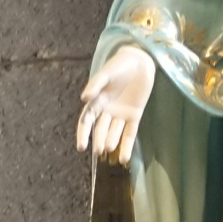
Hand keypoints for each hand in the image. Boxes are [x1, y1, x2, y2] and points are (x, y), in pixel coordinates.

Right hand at [77, 44, 157, 162]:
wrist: (140, 61)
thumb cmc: (119, 65)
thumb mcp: (106, 73)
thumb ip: (95, 84)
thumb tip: (84, 99)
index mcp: (97, 101)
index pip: (86, 121)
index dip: (83, 134)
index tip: (81, 146)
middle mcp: (107, 110)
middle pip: (100, 129)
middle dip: (98, 140)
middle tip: (98, 150)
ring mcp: (121, 114)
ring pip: (114, 132)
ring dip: (111, 141)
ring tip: (109, 148)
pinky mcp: (135, 115)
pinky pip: (130, 133)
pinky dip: (127, 146)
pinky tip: (124, 160)